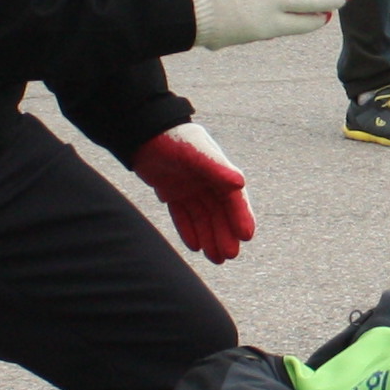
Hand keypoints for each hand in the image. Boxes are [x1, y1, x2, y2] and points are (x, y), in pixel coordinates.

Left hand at [132, 123, 257, 260]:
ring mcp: (189, 187)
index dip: (240, 216)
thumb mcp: (195, 152)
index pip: (233, 198)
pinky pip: (183, 215)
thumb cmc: (173, 138)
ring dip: (210, 236)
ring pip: (203, 217)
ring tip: (216, 258)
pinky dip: (189, 229)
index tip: (246, 236)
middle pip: (219, 212)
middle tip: (230, 255)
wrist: (143, 131)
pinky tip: (195, 247)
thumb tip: (240, 184)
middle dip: (225, 233)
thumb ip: (217, 168)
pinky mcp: (171, 192)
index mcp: (217, 170)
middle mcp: (206, 180)